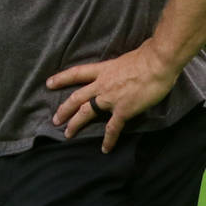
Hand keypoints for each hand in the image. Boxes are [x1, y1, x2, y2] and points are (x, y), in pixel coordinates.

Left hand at [46, 39, 179, 152]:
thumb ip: (119, 68)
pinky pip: (112, 128)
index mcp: (103, 70)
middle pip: (77, 97)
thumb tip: (123, 69)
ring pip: (86, 112)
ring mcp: (110, 98)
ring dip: (75, 124)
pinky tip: (105, 149)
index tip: (49, 83)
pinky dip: (108, 140)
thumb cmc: (147, 57)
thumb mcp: (125, 59)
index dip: (61, 78)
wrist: (157, 63)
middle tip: (55, 119)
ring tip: (67, 134)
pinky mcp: (123, 110)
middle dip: (64, 109)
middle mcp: (102, 84)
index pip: (77, 73)